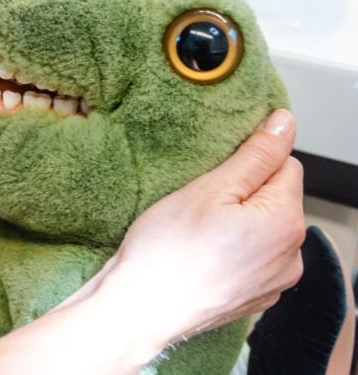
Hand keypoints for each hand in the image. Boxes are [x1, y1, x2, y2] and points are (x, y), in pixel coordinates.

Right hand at [91, 109, 304, 347]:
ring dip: (238, 223)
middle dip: (241, 194)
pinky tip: (201, 255)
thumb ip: (255, 154)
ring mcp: (275, 282)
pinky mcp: (255, 298)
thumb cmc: (167, 250)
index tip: (214, 176)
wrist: (140, 310)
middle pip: (274, 199)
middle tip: (198, 205)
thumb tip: (285, 123)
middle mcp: (292, 256)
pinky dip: (232, 251)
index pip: (285, 165)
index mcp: (286, 222)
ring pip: (263, 230)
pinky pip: (252, 258)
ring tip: (196, 232)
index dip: (246, 162)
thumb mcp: (209, 188)